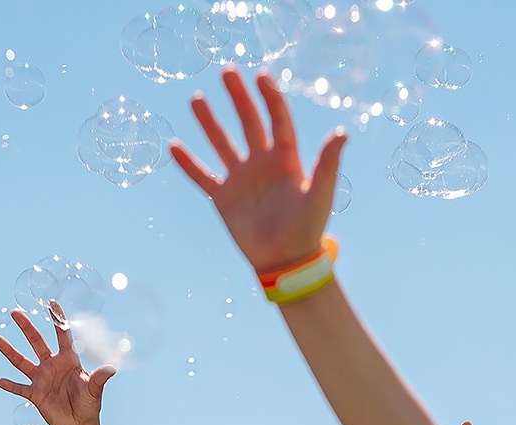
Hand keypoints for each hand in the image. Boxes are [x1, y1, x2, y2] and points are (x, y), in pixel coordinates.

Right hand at [0, 304, 115, 424]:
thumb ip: (99, 379)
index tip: (51, 302)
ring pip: (22, 361)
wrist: (78, 423)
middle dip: (26, 327)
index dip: (58, 319)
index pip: (62, 335)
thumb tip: (112, 369)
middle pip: (36, 342)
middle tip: (16, 312)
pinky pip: (19, 388)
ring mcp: (41, 378)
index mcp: (68, 359)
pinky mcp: (34, 394)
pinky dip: (10, 385)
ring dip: (9, 351)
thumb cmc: (88, 403)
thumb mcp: (94, 390)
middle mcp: (51, 365)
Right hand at [173, 68, 344, 272]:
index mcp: (287, 158)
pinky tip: (174, 146)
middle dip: (238, 97)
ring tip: (196, 99)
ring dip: (209, 122)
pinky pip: (202, 176)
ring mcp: (241, 179)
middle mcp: (262, 163)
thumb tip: (342, 132)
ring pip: (222, 143)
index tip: (260, 76)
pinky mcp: (224, 198)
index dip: (270, 97)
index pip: (278, 119)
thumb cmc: (308, 228)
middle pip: (249, 122)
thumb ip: (328, 162)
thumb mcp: (320, 192)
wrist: (285, 261)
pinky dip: (188, 163)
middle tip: (226, 71)